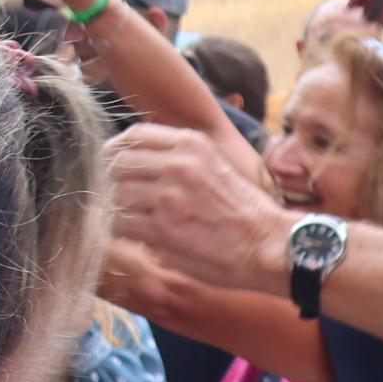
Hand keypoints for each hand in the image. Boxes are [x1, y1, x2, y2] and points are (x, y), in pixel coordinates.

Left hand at [108, 126, 292, 295]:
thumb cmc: (244, 211)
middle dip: (112, 182)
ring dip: (116, 209)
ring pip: (115, 194)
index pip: (133, 136)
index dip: (116, 152)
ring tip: (130, 220)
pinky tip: (136, 236)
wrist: (270, 245)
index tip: (112, 167)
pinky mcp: (161, 228)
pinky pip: (120, 223)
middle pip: (117, 164)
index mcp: (191, 144)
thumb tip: (135, 163)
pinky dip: (121, 231)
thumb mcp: (215, 165)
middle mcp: (177, 164)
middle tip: (118, 198)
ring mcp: (168, 195)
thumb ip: (178, 158)